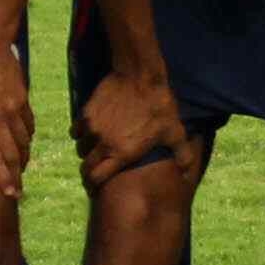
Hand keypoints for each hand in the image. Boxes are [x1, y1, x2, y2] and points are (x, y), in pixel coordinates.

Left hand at [0, 20, 33, 199]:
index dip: (1, 177)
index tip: (8, 193)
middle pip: (11, 153)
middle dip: (15, 175)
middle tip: (16, 193)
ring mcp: (12, 108)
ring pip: (22, 140)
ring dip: (23, 157)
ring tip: (22, 170)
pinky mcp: (21, 98)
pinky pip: (27, 123)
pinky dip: (27, 136)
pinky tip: (26, 141)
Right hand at [71, 59, 195, 191]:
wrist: (141, 75)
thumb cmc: (160, 105)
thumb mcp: (175, 131)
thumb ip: (182, 154)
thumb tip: (187, 172)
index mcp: (122, 153)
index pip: (95, 179)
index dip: (93, 187)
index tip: (95, 188)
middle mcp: (103, 144)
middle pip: (85, 167)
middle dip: (88, 172)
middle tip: (94, 172)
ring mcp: (92, 128)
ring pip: (81, 148)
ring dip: (87, 152)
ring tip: (96, 149)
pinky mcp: (86, 113)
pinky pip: (77, 130)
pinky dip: (82, 133)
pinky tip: (92, 131)